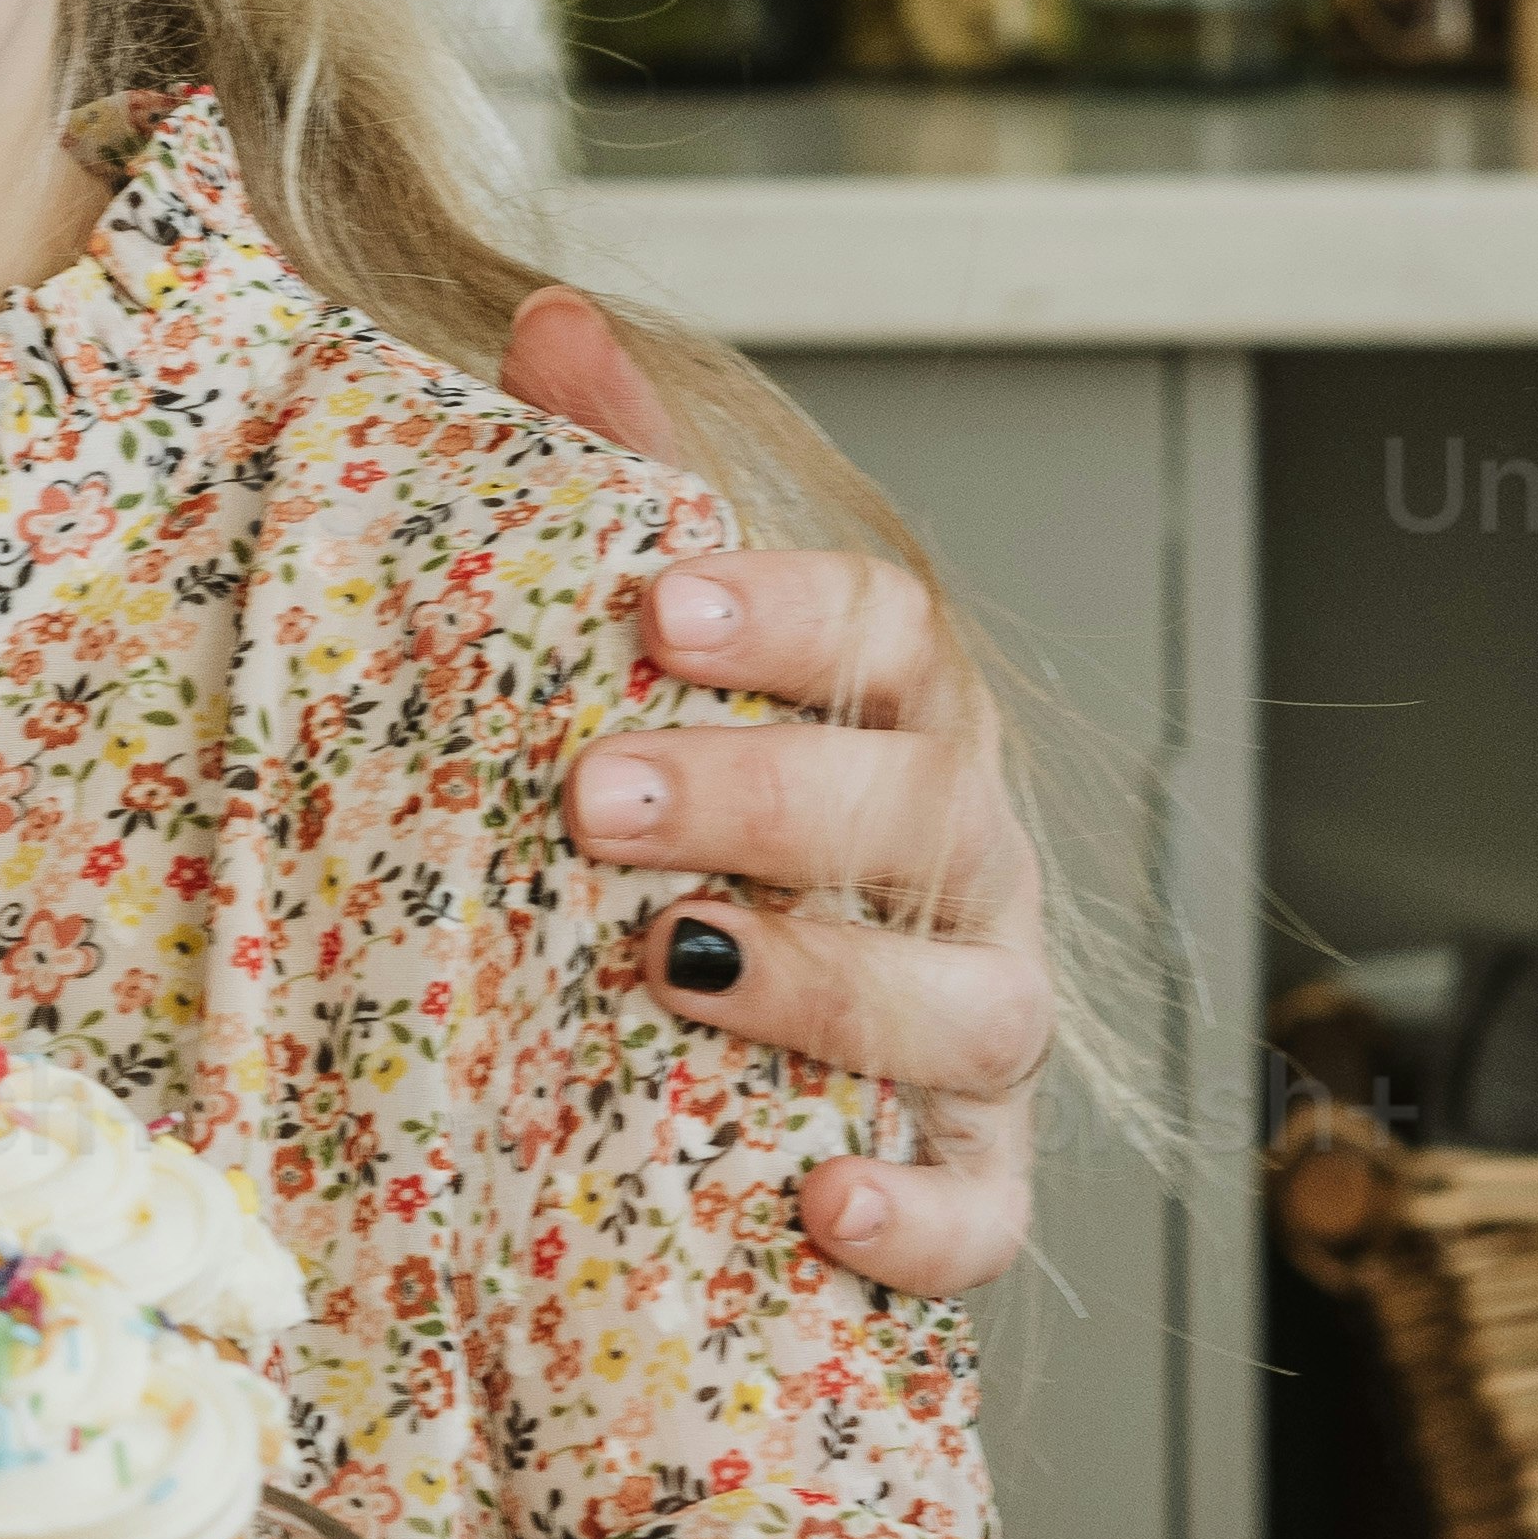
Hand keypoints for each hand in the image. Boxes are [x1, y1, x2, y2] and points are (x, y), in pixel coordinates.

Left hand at [501, 283, 1049, 1301]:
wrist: (735, 1060)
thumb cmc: (704, 833)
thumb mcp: (656, 669)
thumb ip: (619, 483)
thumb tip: (552, 320)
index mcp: (900, 727)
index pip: (894, 636)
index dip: (795, 611)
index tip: (665, 602)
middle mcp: (966, 872)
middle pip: (923, 813)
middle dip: (770, 794)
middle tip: (596, 795)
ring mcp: (980, 1032)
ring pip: (972, 1008)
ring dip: (828, 986)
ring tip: (675, 967)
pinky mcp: (971, 1184)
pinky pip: (985, 1213)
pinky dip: (923, 1218)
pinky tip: (824, 1204)